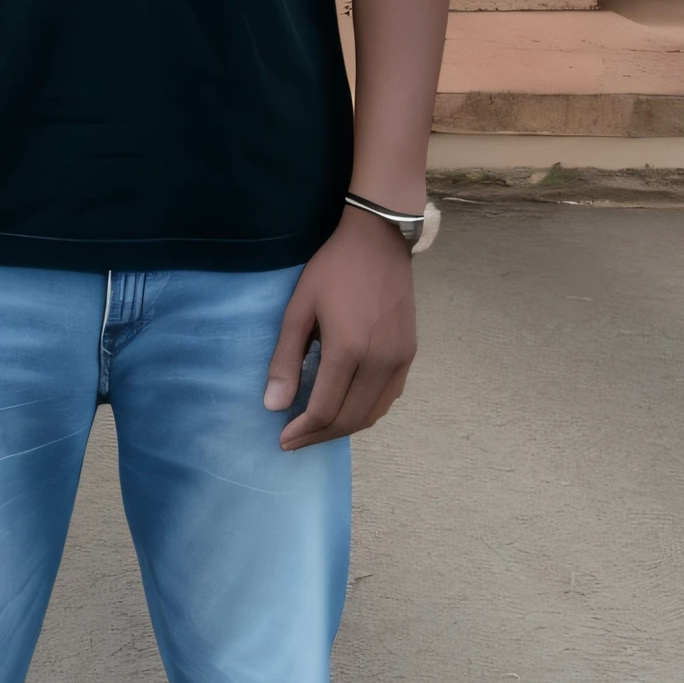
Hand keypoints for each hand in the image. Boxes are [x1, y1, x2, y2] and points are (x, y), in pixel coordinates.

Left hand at [263, 213, 416, 449]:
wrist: (378, 242)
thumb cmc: (332, 270)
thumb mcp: (299, 309)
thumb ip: (286, 359)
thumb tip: (274, 405)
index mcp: (348, 349)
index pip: (326, 409)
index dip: (303, 431)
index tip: (283, 439)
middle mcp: (379, 361)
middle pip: (349, 419)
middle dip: (319, 436)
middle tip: (295, 440)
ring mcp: (399, 360)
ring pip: (372, 414)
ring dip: (343, 428)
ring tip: (317, 429)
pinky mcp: (409, 355)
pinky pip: (387, 398)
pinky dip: (365, 413)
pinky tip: (346, 409)